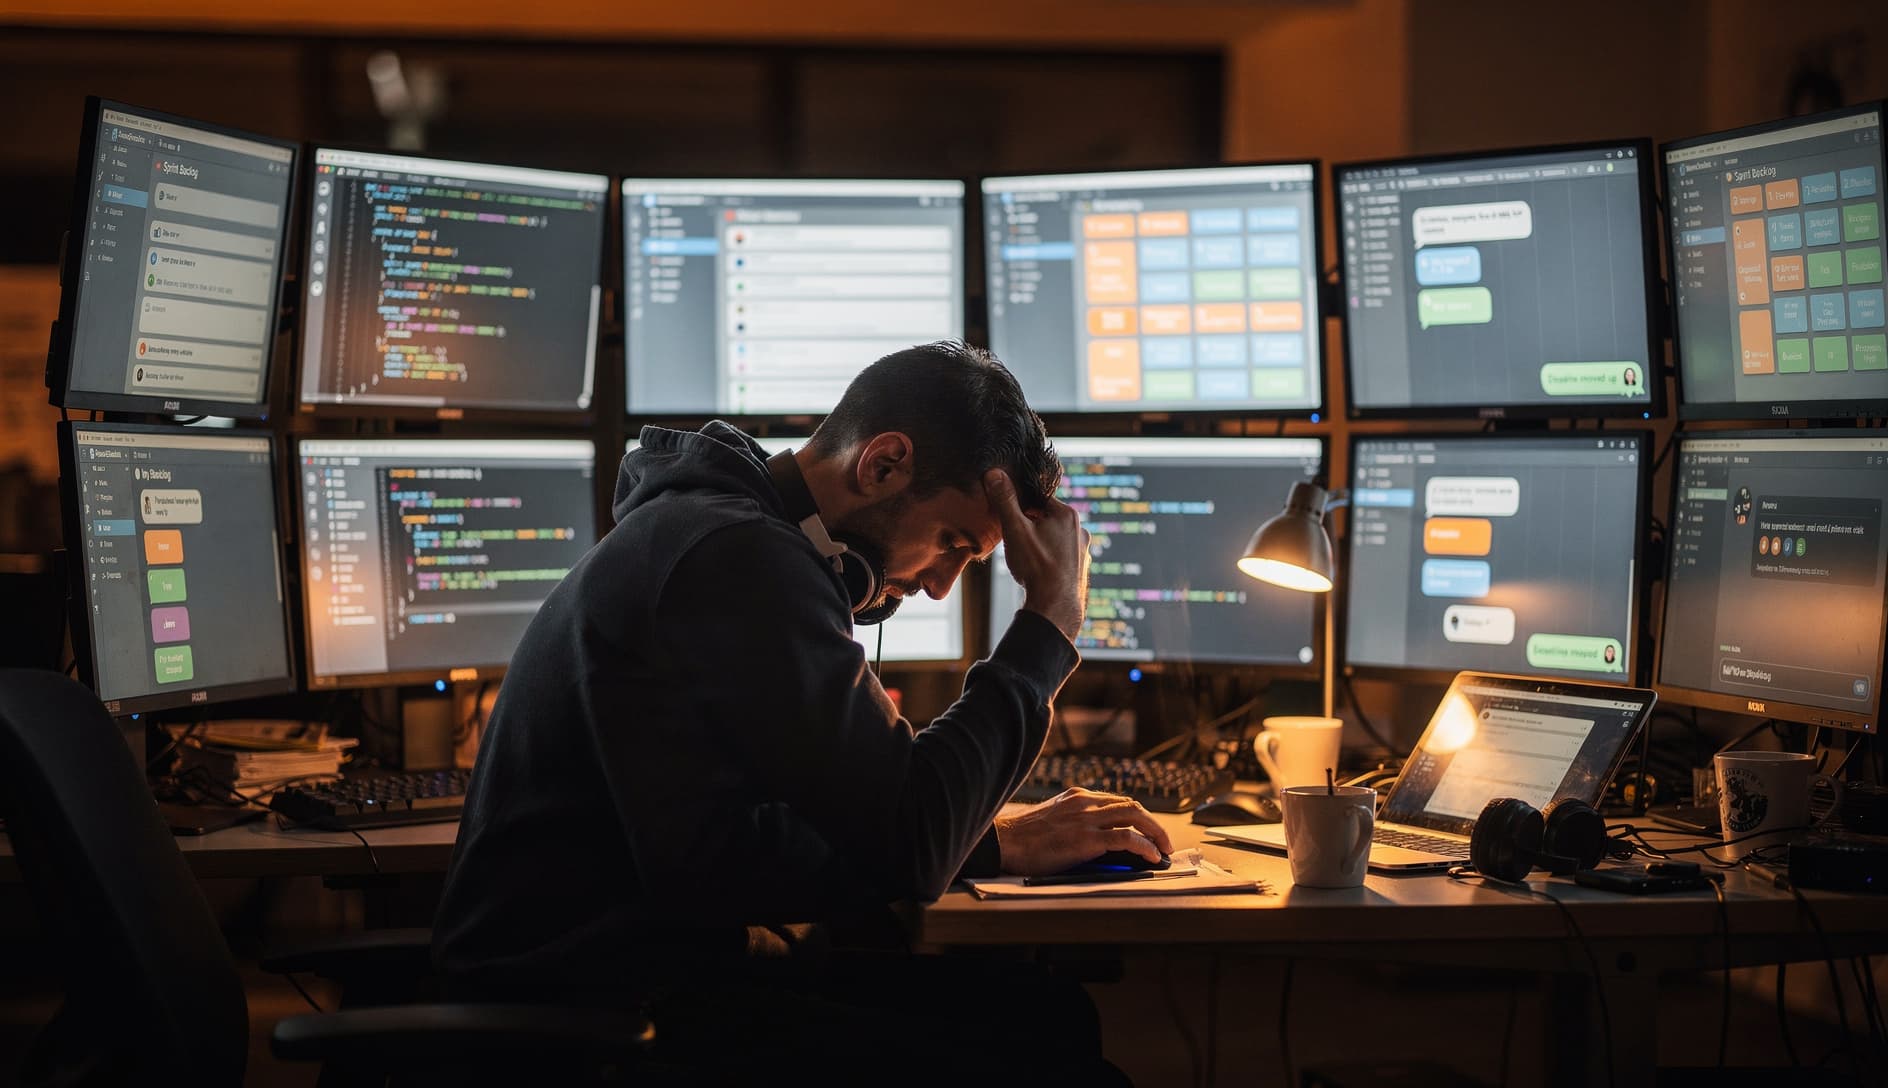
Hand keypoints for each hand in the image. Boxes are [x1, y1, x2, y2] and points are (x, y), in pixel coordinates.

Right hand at [985, 469, 1088, 639]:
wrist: (1055, 608)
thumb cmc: (1036, 566)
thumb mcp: (1014, 529)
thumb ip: (1004, 500)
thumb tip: (994, 473)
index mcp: (1067, 514)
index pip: (1038, 499)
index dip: (1020, 508)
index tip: (1009, 520)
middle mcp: (1080, 530)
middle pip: (1046, 519)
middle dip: (1029, 527)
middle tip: (1015, 542)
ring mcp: (1083, 551)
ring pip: (1054, 539)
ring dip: (1038, 544)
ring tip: (1025, 560)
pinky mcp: (1081, 570)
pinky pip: (1060, 557)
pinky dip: (1048, 561)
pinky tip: (1037, 572)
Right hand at [993, 787, 1173, 875]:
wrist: (1003, 842)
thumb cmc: (1023, 838)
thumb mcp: (1053, 819)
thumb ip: (1076, 822)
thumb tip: (1098, 841)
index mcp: (1077, 797)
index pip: (1118, 802)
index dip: (1138, 817)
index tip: (1147, 830)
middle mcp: (1085, 803)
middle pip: (1132, 806)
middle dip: (1154, 824)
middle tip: (1163, 841)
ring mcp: (1087, 819)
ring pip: (1135, 816)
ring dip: (1156, 833)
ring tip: (1164, 850)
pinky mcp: (1086, 839)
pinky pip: (1126, 838)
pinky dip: (1145, 846)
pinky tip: (1152, 856)